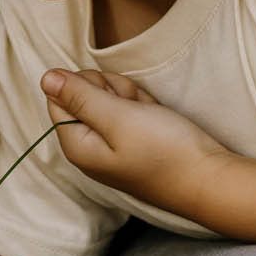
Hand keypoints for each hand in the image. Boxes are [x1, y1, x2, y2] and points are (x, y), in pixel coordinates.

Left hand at [41, 69, 226, 210]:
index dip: (87, 86)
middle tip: (134, 108)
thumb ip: (79, 97)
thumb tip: (45, 78)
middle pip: (85, 94)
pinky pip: (130, 110)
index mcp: (77, 145)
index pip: (59, 96)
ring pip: (111, 98)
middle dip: (112, 90)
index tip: (112, 98)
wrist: (209, 178)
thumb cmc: (165, 150)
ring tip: (150, 117)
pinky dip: (144, 108)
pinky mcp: (133, 141)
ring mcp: (112, 144)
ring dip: (132, 98)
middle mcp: (90, 147)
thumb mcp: (119, 117)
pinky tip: (158, 120)